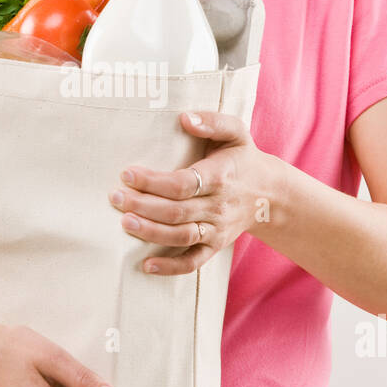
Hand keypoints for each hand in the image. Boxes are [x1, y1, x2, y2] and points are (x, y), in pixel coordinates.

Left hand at [108, 109, 268, 275]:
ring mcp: (217, 229)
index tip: (127, 174)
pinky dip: (170, 268)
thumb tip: (184, 118)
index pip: (182, 184)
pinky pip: (193, 262)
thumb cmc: (243, 159)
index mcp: (220, 177)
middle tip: (115, 197)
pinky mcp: (215, 246)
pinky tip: (146, 265)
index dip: (153, 182)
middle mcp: (218, 206)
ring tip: (125, 222)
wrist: (270, 194)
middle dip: (142, 206)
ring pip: (181, 237)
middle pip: (176, 211)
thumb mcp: (236, 132)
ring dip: (150, 233)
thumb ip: (212, 121)